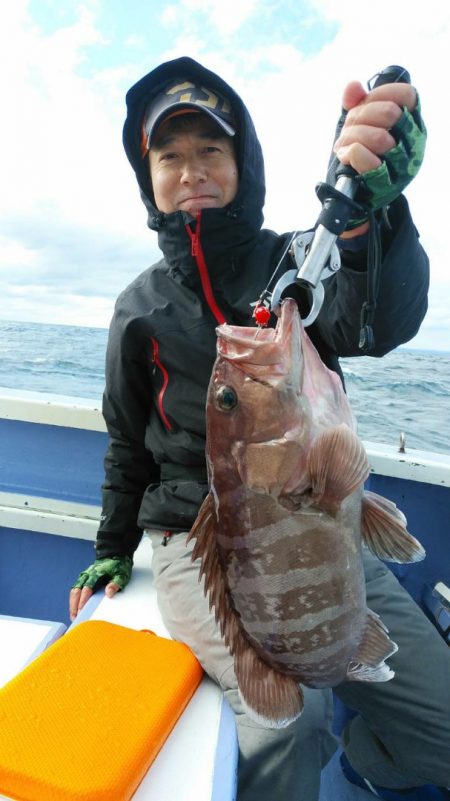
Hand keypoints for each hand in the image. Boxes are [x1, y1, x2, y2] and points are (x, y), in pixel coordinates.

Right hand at [69, 555, 132, 620]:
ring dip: (72, 604)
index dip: (83, 601)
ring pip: (74, 591)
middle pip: (76, 591)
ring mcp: (84, 576)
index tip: (81, 611)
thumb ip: (115, 583)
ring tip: (73, 616)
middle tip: (75, 617)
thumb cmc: (118, 566)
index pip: (86, 589)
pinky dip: (74, 600)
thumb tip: (108, 593)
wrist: (115, 554)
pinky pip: (75, 590)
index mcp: (95, 574)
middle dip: (74, 605)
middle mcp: (87, 575)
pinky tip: (75, 609)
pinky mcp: (84, 579)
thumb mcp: (121, 575)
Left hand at [328, 79, 425, 231]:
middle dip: (360, 115)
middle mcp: (413, 144)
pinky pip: (367, 160)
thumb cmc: (362, 150)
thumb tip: (353, 88)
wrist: (355, 191)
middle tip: (349, 126)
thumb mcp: (361, 122)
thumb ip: (357, 101)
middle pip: (389, 113)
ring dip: (352, 136)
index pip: (407, 95)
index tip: (363, 103)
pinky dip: (351, 152)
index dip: (380, 93)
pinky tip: (345, 154)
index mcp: (413, 124)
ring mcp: (402, 166)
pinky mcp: (385, 184)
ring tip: (344, 143)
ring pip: (379, 137)